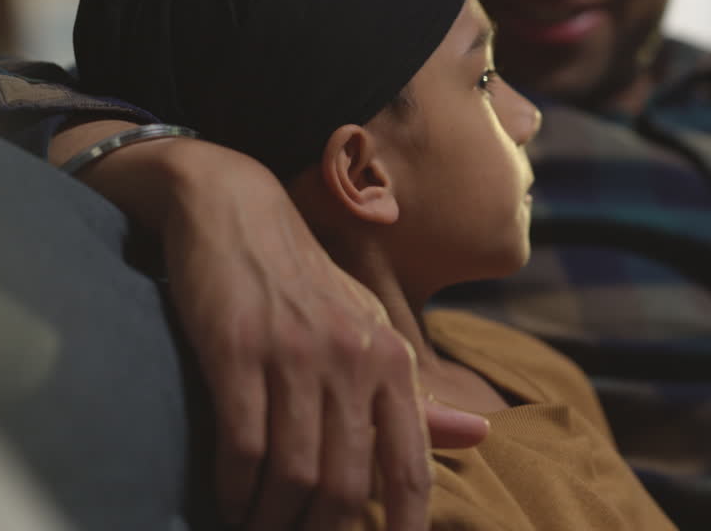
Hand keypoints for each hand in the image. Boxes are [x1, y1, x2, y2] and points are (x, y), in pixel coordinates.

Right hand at [50, 122, 489, 529]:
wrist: (236, 212)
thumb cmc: (306, 284)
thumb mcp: (369, 331)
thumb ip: (416, 395)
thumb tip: (481, 436)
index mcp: (391, 359)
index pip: (410, 465)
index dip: (404, 526)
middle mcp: (353, 358)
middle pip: (346, 484)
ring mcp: (295, 354)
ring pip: (294, 474)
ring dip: (271, 520)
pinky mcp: (238, 350)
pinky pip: (242, 446)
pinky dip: (234, 488)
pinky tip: (229, 501)